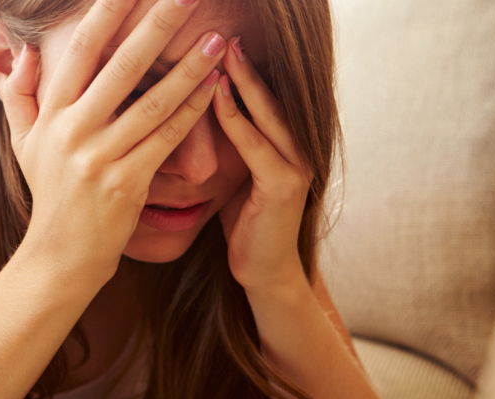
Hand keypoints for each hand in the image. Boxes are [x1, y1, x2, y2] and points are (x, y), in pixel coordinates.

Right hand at [0, 0, 225, 284]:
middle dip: (157, 25)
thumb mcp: (22, 142)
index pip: (80, 49)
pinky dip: (192, 112)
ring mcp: (100, 158)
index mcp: (51, 113)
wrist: (61, 256)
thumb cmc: (49, 193)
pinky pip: (167, 139)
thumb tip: (24, 49)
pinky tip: (214, 86)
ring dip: (189, 68)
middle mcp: (73, 131)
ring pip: (153, 102)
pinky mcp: (127, 183)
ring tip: (218, 38)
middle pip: (121, 66)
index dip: (108, 12)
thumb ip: (18, 93)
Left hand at [213, 38, 312, 289]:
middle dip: (246, 61)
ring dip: (243, 80)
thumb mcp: (237, 173)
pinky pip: (256, 144)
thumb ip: (232, 140)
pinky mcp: (284, 186)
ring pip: (267, 113)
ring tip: (222, 49)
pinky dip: (235, 118)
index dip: (243, 65)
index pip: (264, 93)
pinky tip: (215, 95)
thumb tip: (196, 107)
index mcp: (286, 143)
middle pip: (271, 93)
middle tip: (223, 31)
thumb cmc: (244, 222)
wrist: (263, 272)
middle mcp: (298, 147)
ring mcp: (296, 165)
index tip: (219, 37)